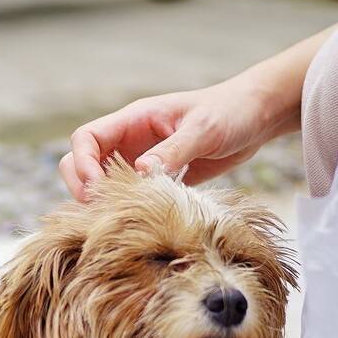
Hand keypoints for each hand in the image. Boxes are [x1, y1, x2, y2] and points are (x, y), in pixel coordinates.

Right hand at [59, 76, 294, 201]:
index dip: (84, 165)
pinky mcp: (156, 178)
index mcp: (134, 119)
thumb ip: (172, 151)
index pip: (86, 139)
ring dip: (102, 201)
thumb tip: (139, 173)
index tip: (98, 190)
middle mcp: (130, 140)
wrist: (255, 117)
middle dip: (83, 187)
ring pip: (102, 182)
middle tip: (103, 213)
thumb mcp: (203, 130)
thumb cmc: (230, 113)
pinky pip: (128, 195)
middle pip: (81, 162)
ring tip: (118, 222)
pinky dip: (125, 209)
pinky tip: (139, 224)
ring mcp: (140, 159)